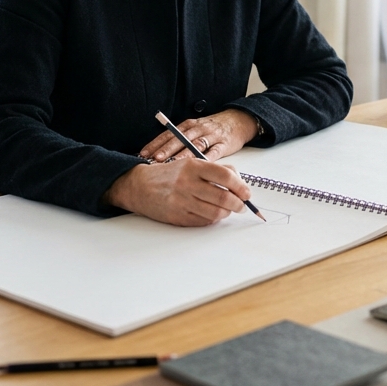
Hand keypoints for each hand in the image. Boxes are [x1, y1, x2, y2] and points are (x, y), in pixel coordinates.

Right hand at [106, 159, 253, 225]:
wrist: (139, 186)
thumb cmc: (169, 175)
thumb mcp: (191, 163)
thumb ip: (215, 169)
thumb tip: (239, 181)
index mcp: (193, 166)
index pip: (225, 176)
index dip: (241, 187)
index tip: (247, 193)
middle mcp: (187, 183)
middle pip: (223, 197)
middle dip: (238, 204)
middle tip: (241, 206)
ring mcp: (182, 201)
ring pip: (216, 212)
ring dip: (226, 213)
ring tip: (227, 210)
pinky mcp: (178, 216)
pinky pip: (204, 221)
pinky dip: (212, 219)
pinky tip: (212, 213)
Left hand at [140, 109, 258, 161]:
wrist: (238, 121)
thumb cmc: (212, 129)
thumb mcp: (194, 130)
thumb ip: (179, 141)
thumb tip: (157, 156)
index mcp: (188, 126)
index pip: (168, 134)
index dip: (155, 144)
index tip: (143, 153)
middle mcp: (197, 129)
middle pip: (179, 139)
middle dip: (166, 150)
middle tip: (155, 160)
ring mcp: (211, 136)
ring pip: (195, 145)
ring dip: (183, 155)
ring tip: (173, 165)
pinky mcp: (224, 144)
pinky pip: (215, 152)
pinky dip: (207, 159)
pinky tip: (200, 167)